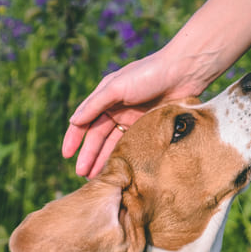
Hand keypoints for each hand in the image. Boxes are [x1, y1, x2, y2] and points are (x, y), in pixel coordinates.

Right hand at [61, 50, 202, 178]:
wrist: (183, 73)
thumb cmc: (148, 74)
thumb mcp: (117, 87)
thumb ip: (94, 105)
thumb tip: (73, 121)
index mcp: (105, 98)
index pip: (85, 122)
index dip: (74, 138)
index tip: (66, 155)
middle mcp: (116, 109)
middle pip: (98, 137)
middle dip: (89, 155)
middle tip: (82, 175)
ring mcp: (132, 120)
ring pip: (113, 144)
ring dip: (104, 160)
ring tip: (97, 178)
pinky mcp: (148, 128)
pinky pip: (132, 146)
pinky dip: (123, 158)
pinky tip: (118, 170)